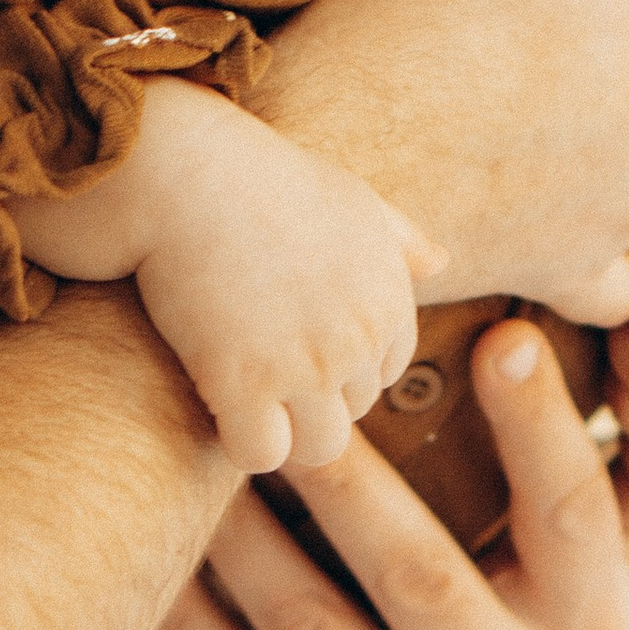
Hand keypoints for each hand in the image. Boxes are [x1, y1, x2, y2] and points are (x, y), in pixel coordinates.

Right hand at [16, 77, 433, 473]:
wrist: (188, 173)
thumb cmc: (262, 175)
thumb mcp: (350, 196)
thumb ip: (400, 237)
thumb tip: (440, 263)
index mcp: (388, 298)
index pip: (386, 372)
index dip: (341, 366)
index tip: (294, 342)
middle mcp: (359, 339)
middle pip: (352, 412)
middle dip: (311, 398)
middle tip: (257, 364)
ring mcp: (306, 368)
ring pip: (318, 448)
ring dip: (283, 433)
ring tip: (241, 398)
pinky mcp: (245, 386)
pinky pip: (262, 455)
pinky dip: (240, 444)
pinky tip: (215, 408)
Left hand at [160, 319, 628, 629]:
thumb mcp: (586, 595)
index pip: (576, 519)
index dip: (545, 430)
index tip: (506, 336)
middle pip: (420, 575)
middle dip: (348, 481)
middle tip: (291, 393)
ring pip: (311, 629)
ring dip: (245, 537)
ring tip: (202, 452)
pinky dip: (194, 616)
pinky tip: (158, 549)